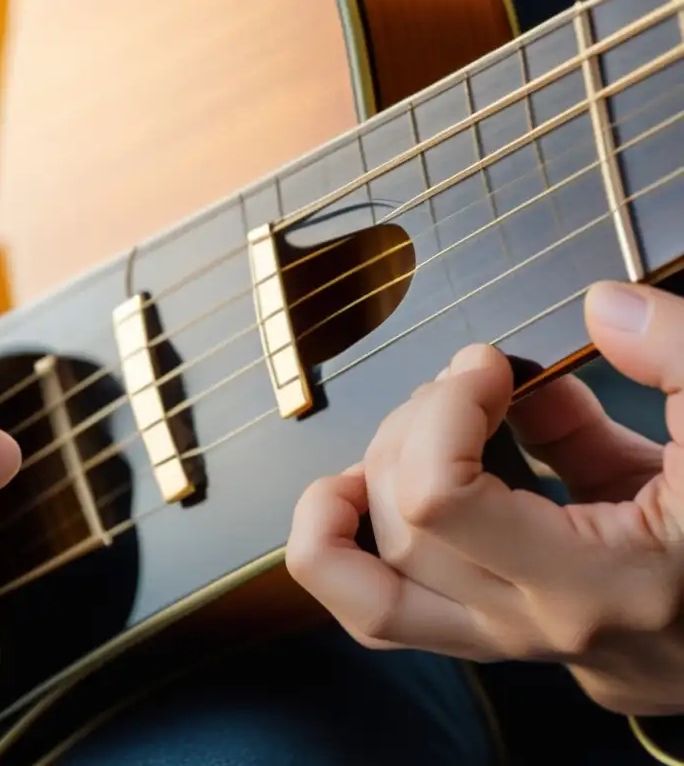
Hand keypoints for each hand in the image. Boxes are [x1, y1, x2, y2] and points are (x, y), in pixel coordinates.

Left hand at [286, 281, 683, 715]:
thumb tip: (601, 308)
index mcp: (603, 580)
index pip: (440, 502)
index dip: (441, 411)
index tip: (487, 365)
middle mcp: (540, 625)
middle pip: (401, 530)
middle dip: (412, 430)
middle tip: (468, 386)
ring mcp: (510, 643)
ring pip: (370, 596)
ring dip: (353, 501)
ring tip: (405, 432)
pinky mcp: (495, 636)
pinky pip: (385, 612)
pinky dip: (347, 552)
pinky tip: (361, 488)